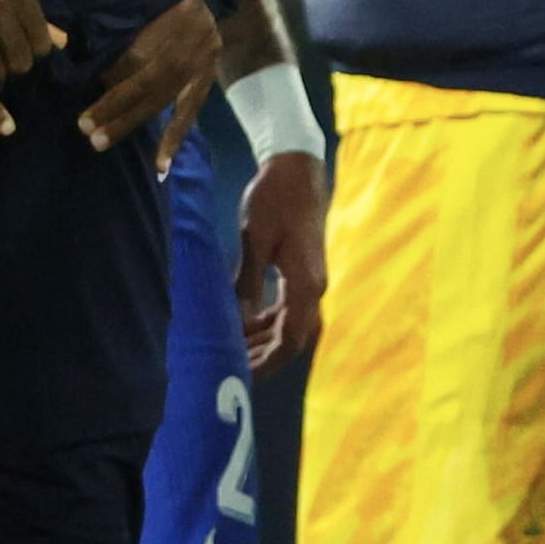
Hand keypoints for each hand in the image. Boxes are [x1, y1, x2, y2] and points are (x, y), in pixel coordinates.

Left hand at [80, 0, 227, 166]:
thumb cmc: (163, 0)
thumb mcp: (143, 4)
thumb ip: (123, 32)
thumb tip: (98, 72)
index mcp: (179, 15)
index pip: (142, 54)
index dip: (114, 74)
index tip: (88, 86)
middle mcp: (196, 42)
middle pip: (152, 79)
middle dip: (115, 105)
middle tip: (85, 126)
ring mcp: (205, 63)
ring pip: (165, 98)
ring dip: (131, 121)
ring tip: (101, 140)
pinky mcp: (208, 80)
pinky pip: (188, 113)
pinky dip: (173, 139)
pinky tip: (161, 165)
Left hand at [236, 150, 324, 362]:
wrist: (296, 168)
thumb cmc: (275, 197)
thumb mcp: (254, 239)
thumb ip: (247, 284)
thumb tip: (236, 323)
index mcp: (306, 283)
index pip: (292, 339)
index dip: (268, 362)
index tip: (241, 376)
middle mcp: (313, 287)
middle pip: (294, 338)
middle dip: (265, 358)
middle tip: (231, 373)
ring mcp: (309, 281)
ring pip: (290, 325)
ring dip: (264, 342)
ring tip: (233, 354)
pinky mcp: (300, 273)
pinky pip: (286, 308)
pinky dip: (266, 322)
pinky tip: (244, 327)